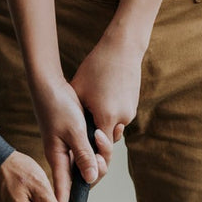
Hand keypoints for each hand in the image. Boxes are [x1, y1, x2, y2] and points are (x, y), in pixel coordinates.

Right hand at [32, 74, 109, 201]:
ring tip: (101, 134)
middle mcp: (61, 158)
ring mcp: (66, 150)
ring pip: (88, 164)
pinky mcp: (71, 140)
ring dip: (100, 153)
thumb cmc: (58, 104)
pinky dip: (98, 147)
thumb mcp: (75, 130)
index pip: (63, 191)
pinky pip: (88, 152)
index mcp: (58, 158)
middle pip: (83, 178)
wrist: (47, 83)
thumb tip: (92, 178)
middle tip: (102, 150)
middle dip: (98, 169)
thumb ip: (84, 154)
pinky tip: (100, 135)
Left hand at [70, 34, 140, 155]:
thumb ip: (75, 114)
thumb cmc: (96, 67)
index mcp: (106, 117)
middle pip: (105, 140)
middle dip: (94, 138)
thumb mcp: (78, 90)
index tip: (77, 153)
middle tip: (79, 133)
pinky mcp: (134, 105)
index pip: (97, 146)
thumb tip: (68, 130)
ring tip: (90, 112)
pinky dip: (110, 114)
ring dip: (102, 125)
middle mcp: (121, 118)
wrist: (123, 49)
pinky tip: (101, 101)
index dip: (87, 150)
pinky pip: (119, 117)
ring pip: (112, 128)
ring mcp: (130, 112)